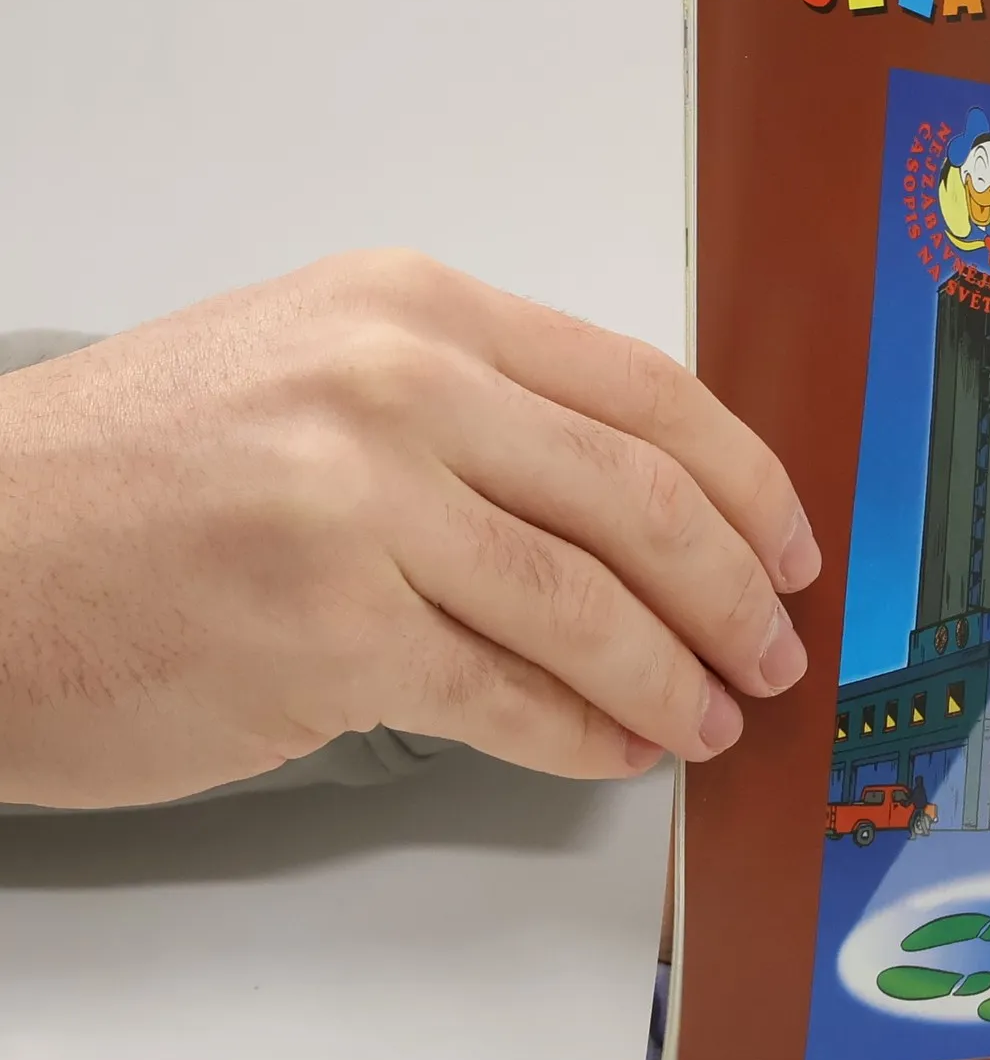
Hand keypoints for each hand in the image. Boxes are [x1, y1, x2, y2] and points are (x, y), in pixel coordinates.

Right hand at [0, 251, 819, 808]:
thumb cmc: (127, 478)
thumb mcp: (311, 377)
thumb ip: (473, 414)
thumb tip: (637, 508)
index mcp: (412, 309)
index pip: (647, 391)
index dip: (749, 483)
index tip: (792, 548)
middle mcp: (397, 386)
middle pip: (647, 500)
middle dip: (738, 595)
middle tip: (773, 651)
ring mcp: (363, 507)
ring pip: (594, 608)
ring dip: (676, 679)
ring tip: (708, 717)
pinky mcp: (330, 634)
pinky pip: (513, 698)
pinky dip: (587, 736)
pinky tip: (617, 750)